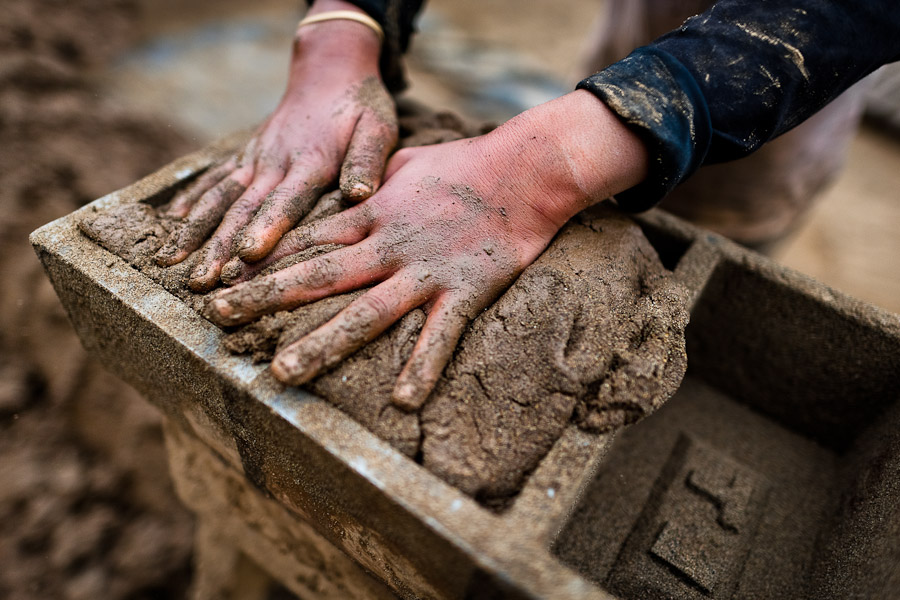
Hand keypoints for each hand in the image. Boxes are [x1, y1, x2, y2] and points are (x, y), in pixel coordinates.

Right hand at [154, 1, 397, 291]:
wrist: (330, 67)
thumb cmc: (360, 104)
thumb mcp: (378, 128)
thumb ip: (368, 162)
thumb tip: (360, 194)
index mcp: (311, 161)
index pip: (286, 200)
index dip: (266, 228)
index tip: (247, 256)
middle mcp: (274, 161)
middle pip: (242, 208)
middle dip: (218, 246)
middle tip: (202, 282)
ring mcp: (255, 158)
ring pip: (219, 196)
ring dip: (194, 230)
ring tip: (171, 262)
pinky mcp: (246, 155)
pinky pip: (213, 179)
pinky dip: (191, 201)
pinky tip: (171, 224)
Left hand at [204, 91, 648, 408]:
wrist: (525, 170)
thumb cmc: (464, 164)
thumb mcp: (404, 161)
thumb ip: (370, 180)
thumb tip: (348, 187)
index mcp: (372, 214)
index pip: (307, 240)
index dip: (262, 260)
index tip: (223, 276)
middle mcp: (387, 245)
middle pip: (318, 276)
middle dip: (264, 297)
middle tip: (217, 319)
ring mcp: (424, 272)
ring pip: (364, 313)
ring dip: (321, 343)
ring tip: (282, 373)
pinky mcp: (463, 292)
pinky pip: (440, 336)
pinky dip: (423, 367)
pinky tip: (402, 401)